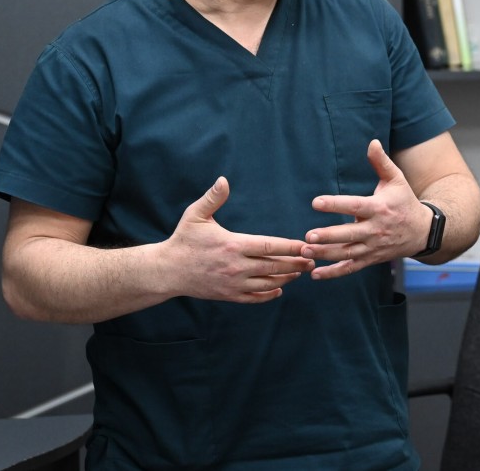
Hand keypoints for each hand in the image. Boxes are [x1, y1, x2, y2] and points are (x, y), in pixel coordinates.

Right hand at [162, 177, 312, 302]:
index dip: (290, 247)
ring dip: (286, 279)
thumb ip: (212, 198)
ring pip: (267, 284)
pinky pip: (254, 298)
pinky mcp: (228, 295)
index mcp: (233, 245)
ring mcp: (233, 283)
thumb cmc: (183, 240)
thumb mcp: (195, 215)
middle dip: (296, 264)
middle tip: (312, 260)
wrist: (167, 271)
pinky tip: (278, 290)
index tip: (305, 245)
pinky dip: (268, 295)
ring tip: (299, 273)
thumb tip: (223, 180)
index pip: (269, 246)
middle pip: (274, 267)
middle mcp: (236, 266)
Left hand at [303, 139, 432, 279]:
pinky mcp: (371, 259)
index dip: (335, 204)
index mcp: (379, 208)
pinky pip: (351, 268)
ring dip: (325, 254)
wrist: (422, 232)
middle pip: (349, 234)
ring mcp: (373, 247)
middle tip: (308, 236)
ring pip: (347, 253)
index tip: (315, 202)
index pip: (354, 206)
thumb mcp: (396, 180)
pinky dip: (333, 273)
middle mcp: (375, 230)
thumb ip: (381, 162)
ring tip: (305, 253)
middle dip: (328, 236)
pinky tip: (315, 274)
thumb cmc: (405, 202)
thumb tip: (372, 142)